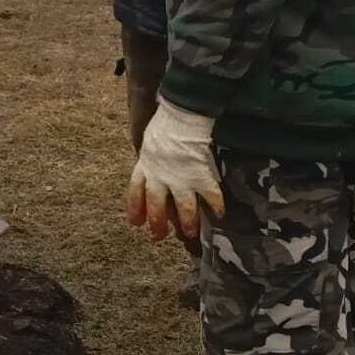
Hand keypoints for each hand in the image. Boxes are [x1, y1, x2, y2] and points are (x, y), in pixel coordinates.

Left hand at [124, 97, 222, 240]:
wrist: (181, 117)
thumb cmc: (165, 124)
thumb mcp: (149, 142)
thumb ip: (150, 158)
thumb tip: (150, 164)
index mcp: (145, 166)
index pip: (136, 191)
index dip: (135, 208)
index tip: (135, 223)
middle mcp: (160, 177)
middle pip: (156, 205)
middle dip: (157, 223)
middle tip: (158, 237)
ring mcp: (180, 179)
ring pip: (182, 207)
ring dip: (187, 222)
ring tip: (191, 233)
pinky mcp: (200, 176)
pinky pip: (209, 196)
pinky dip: (216, 207)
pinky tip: (219, 215)